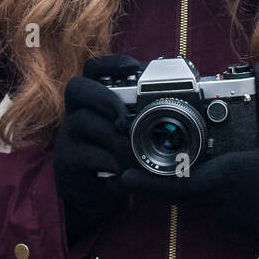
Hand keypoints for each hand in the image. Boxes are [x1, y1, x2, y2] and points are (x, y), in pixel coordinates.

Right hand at [53, 54, 143, 245]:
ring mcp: (68, 135)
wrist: (94, 195)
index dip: (111, 64)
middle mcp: (76, 111)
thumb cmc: (119, 157)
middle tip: (125, 120)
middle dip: (105, 98)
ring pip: (82, 121)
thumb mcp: (132, 135)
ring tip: (134, 154)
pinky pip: (83, 154)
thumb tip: (191, 108)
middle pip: (77, 87)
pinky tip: (124, 172)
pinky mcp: (66, 160)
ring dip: (114, 138)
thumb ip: (147, 118)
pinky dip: (108, 162)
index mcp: (95, 99)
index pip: (94, 68)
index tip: (134, 69)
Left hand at [117, 60, 258, 254]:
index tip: (125, 177)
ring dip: (163, 186)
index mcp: (222, 177)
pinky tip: (180, 177)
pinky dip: (183, 191)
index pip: (177, 182)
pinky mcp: (219, 217)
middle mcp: (213, 198)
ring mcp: (215, 211)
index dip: (148, 182)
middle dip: (146, 184)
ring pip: (180, 199)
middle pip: (170, 193)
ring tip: (141, 172)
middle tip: (123, 172)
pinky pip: (194, 204)